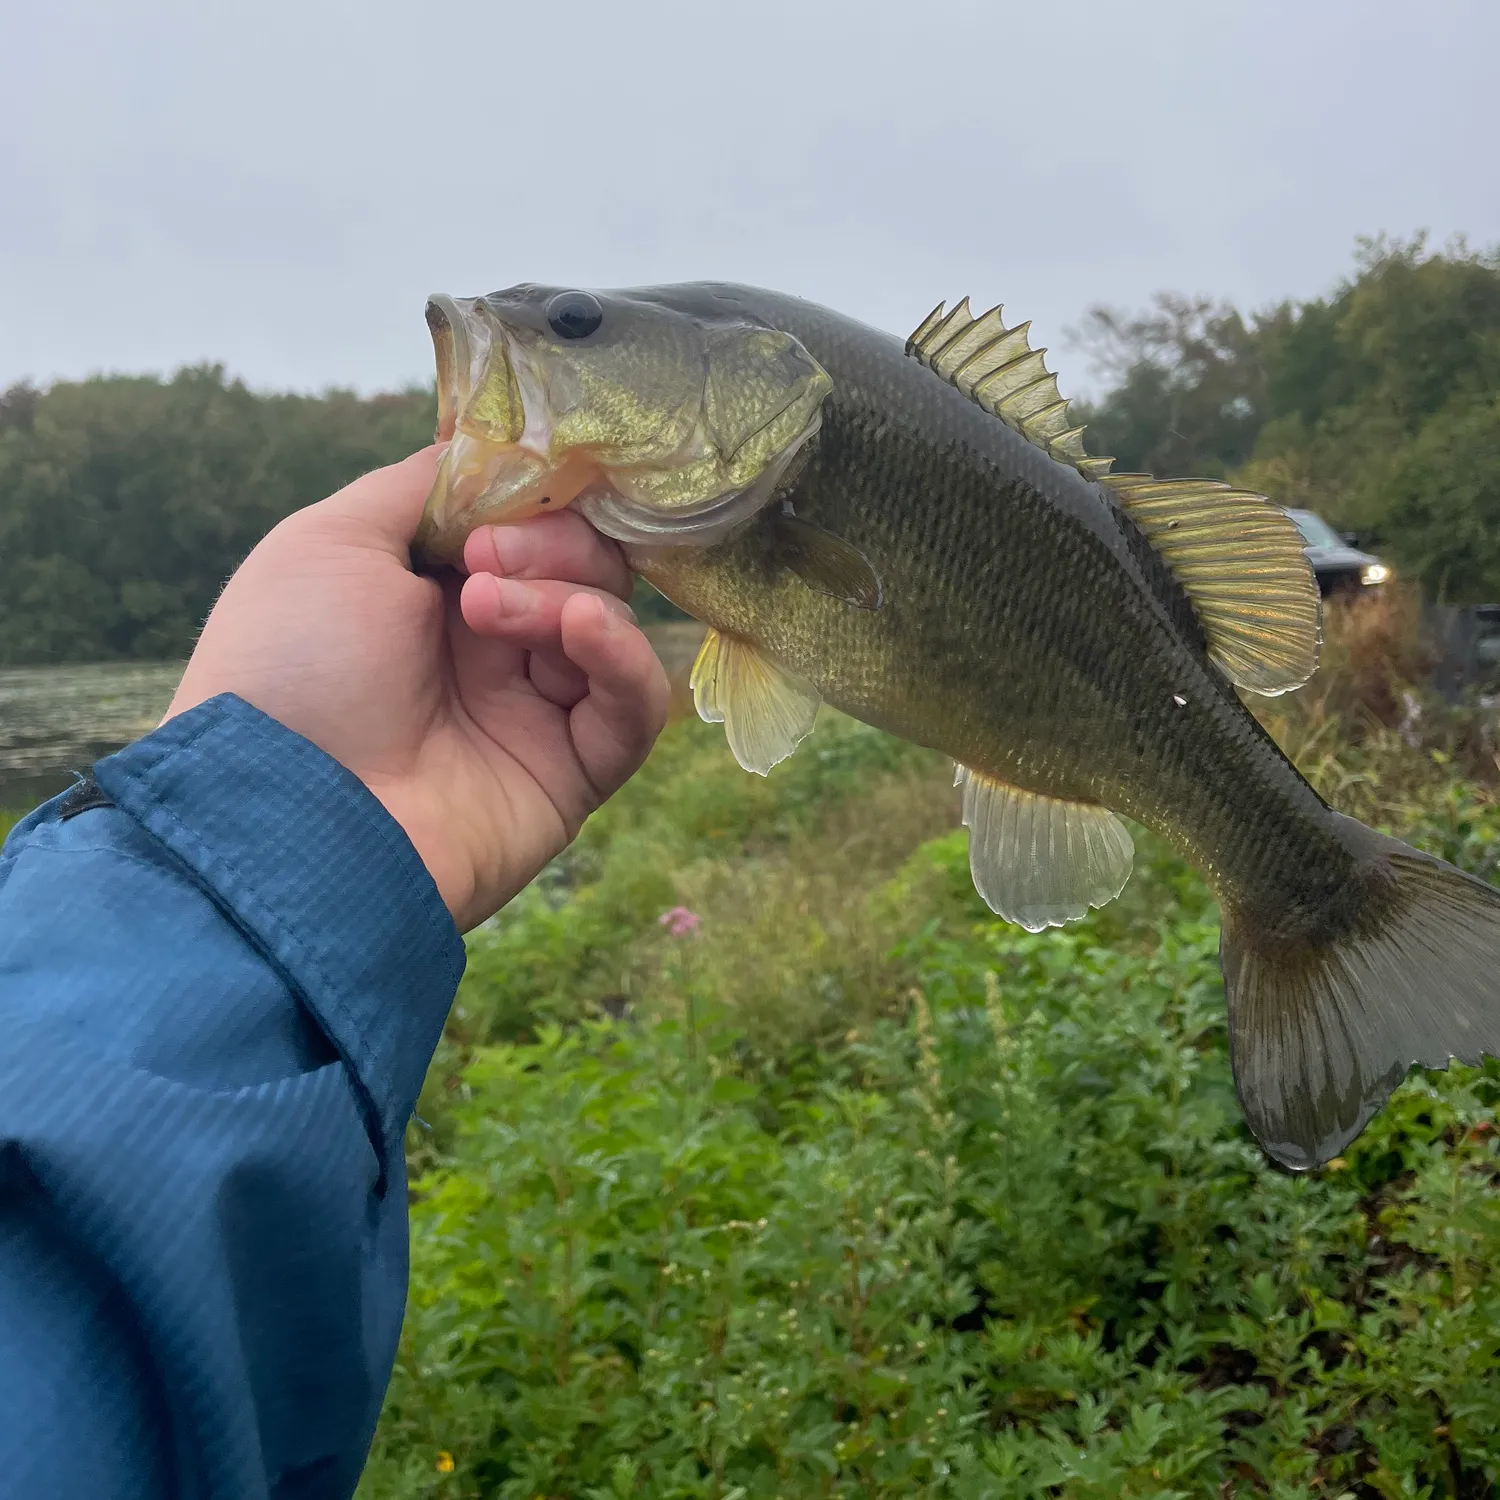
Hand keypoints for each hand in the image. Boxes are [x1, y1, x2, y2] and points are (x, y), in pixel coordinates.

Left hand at [165, 445, 669, 930]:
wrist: (288, 811)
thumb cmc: (291, 664)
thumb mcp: (332, 539)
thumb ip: (423, 487)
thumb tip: (492, 456)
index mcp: (432, 596)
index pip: (528, 527)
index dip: (533, 501)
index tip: (507, 494)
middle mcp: (488, 651)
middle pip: (582, 568)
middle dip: (550, 542)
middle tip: (487, 558)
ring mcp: (533, 713)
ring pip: (610, 625)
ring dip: (565, 595)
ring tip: (491, 608)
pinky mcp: (573, 774)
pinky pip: (632, 706)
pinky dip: (621, 656)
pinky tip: (579, 631)